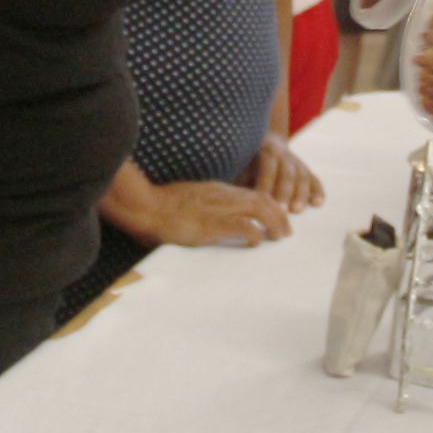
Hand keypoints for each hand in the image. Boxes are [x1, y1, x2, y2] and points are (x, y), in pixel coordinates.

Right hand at [119, 178, 292, 249]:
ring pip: (258, 208)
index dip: (270, 204)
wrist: (145, 205)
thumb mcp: (190, 200)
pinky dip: (253, 233)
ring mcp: (216, 208)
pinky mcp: (209, 224)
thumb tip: (215, 218)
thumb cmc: (161, 206)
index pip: (253, 192)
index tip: (278, 216)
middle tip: (287, 231)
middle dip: (279, 214)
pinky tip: (257, 242)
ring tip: (281, 236)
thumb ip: (206, 205)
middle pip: (262, 198)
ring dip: (274, 222)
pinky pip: (240, 225)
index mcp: (217, 190)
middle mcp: (222, 196)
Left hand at [249, 134, 323, 211]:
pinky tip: (319, 203)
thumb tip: (240, 201)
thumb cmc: (248, 162)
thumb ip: (243, 181)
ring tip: (297, 211)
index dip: (266, 183)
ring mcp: (297, 162)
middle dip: (285, 192)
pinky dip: (318, 190)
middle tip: (282, 211)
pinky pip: (314, 179)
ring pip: (302, 176)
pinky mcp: (306, 170)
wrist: (268, 141)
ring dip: (301, 194)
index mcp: (266, 151)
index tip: (262, 200)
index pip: (268, 167)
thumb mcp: (243, 166)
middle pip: (287, 173)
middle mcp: (284, 155)